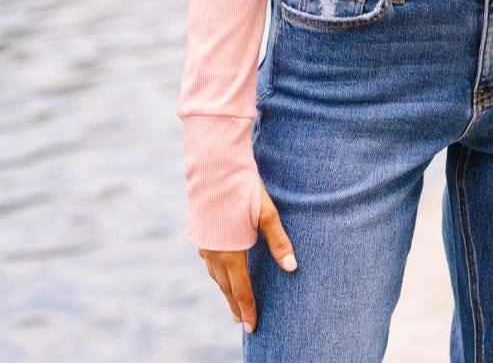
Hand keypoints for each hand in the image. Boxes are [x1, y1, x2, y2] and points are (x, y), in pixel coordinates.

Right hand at [199, 182, 296, 332]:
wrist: (213, 166)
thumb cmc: (242, 188)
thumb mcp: (266, 213)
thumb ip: (279, 242)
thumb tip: (292, 267)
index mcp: (230, 252)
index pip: (241, 290)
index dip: (248, 309)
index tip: (252, 327)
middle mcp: (213, 252)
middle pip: (226, 287)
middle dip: (235, 305)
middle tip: (243, 321)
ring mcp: (203, 243)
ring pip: (215, 274)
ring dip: (225, 289)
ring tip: (232, 300)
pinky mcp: (199, 232)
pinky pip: (208, 261)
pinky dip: (217, 272)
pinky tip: (220, 270)